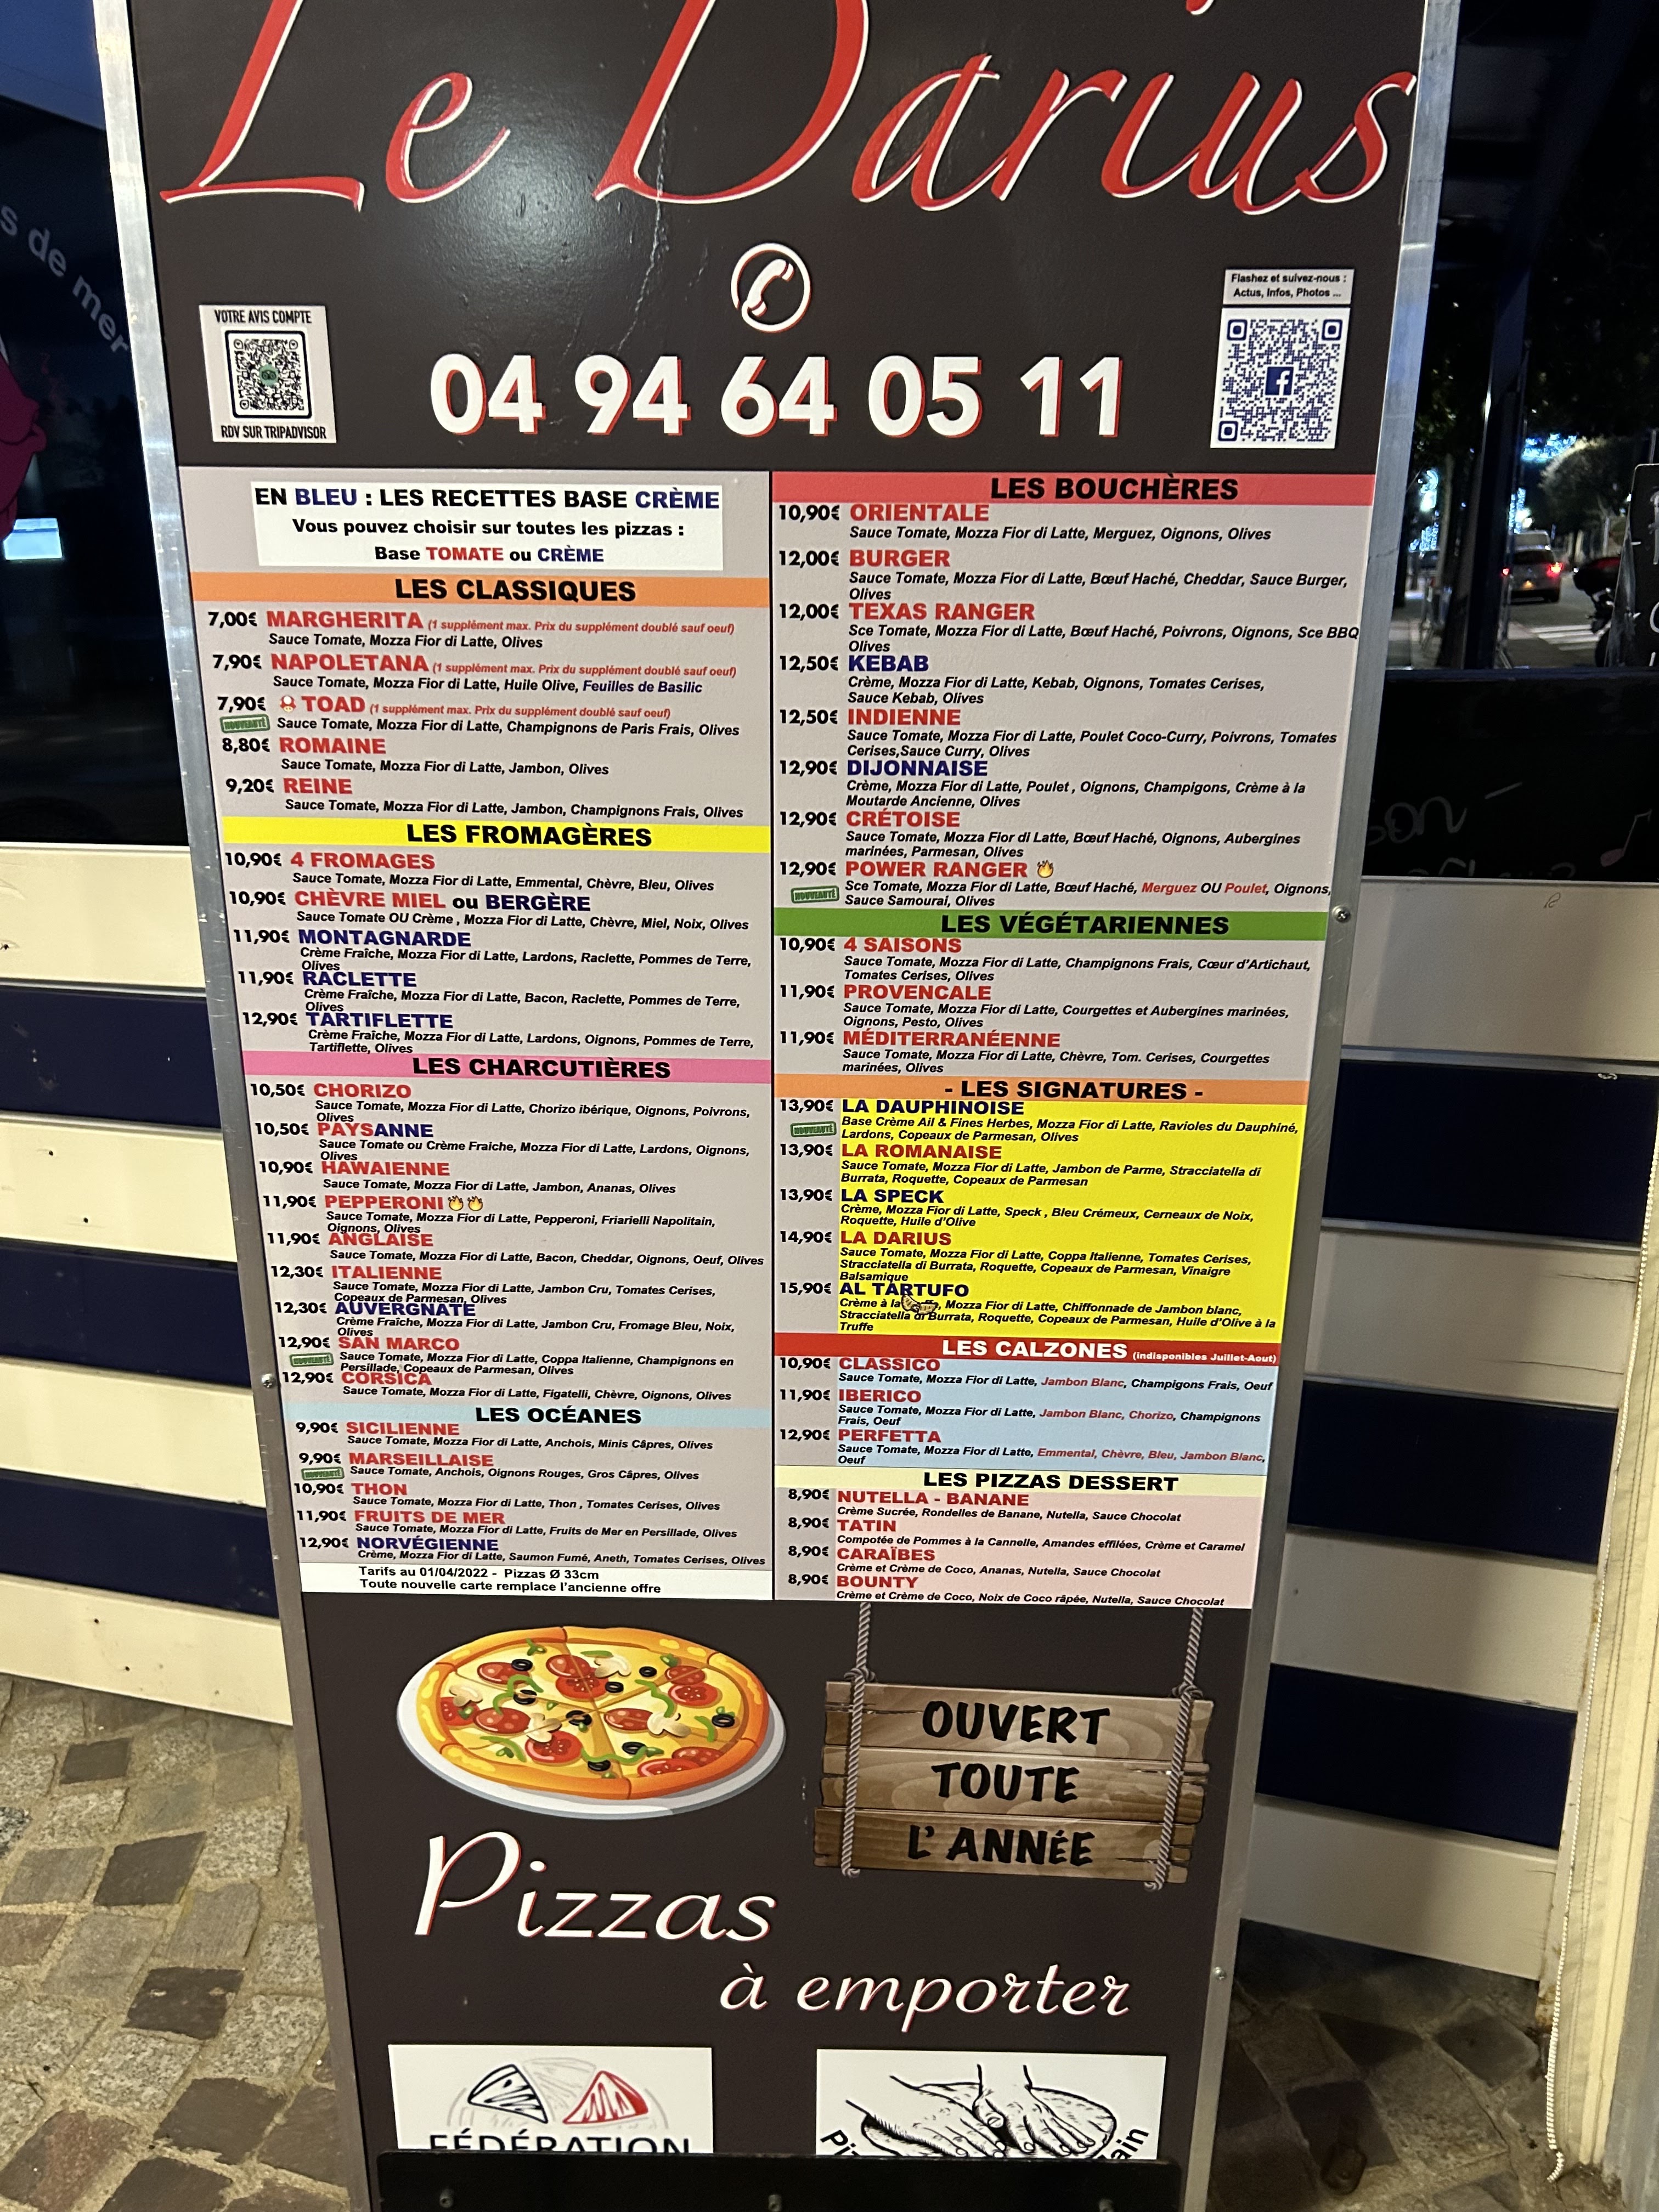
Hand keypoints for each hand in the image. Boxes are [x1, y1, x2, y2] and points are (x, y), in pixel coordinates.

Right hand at [851, 2079, 1003, 2158]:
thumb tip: (965, 2126)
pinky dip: (953, 2148)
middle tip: (999, 2154)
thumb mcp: (935, 2104)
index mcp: (950, 2106)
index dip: (989, 2135)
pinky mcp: (921, 2128)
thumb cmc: (912, 2100)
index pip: (974, 2122)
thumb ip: (951, 2113)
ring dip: (975, 2148)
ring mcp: (934, 2121)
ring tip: (987, 2156)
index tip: (1000, 2145)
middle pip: (970, 2130)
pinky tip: (962, 2155)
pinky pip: (940, 2140)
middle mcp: (945, 2112)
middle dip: (987, 2143)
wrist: (890, 2095)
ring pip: (959, 2136)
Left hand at [972, 2068, 1100, 2157]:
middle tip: (1062, 2151)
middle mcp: (1030, 2110)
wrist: (1004, 2077)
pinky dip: (1076, 2133)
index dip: (1023, 2137)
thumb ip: (986, 2114)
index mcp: (1012, 2110)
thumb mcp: (982, 2104)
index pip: (1018, 2125)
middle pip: (1043, 2127)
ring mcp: (1042, 2111)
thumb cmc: (992, 2096)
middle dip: (1053, 2140)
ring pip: (1058, 2126)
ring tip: (1080, 2149)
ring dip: (1069, 2138)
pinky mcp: (1049, 2112)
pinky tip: (1086, 2142)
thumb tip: (994, 2122)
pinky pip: (1064, 2124)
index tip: (1029, 2147)